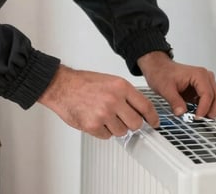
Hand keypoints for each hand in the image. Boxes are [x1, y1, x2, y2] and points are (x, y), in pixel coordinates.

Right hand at [37, 65, 159, 138]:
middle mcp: (114, 100)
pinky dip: (102, 131)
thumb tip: (139, 110)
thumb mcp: (110, 81)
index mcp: (120, 86)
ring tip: (104, 116)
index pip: (145, 106)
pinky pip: (106, 136)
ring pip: (121, 131)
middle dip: (132, 124)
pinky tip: (95, 119)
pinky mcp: (93, 125)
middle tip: (124, 120)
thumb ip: (125, 95)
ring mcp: (104, 113)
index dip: (152, 117)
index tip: (154, 122)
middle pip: (136, 123)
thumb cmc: (83, 83)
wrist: (61, 86)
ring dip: (115, 127)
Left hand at [138, 51, 215, 118]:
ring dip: (212, 111)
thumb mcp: (165, 88)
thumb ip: (174, 101)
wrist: (159, 68)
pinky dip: (209, 109)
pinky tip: (197, 113)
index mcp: (199, 74)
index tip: (196, 118)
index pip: (208, 95)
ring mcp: (207, 83)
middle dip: (211, 112)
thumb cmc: (162, 72)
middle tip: (200, 120)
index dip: (204, 109)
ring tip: (199, 118)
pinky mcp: (204, 89)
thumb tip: (181, 112)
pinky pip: (213, 101)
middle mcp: (206, 77)